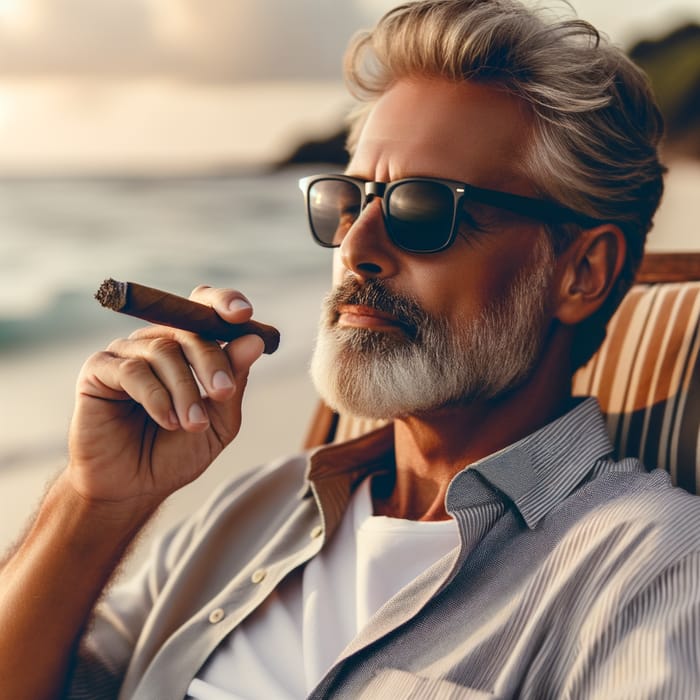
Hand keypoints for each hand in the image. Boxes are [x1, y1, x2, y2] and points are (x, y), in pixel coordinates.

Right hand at [67, 286, 265, 516]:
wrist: (133, 488)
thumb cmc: (177, 452)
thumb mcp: (219, 420)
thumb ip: (235, 381)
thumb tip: (254, 340)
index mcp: (187, 347)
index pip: (204, 308)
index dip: (224, 302)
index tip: (244, 314)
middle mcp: (157, 341)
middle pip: (189, 330)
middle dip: (212, 361)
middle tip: (223, 392)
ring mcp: (126, 352)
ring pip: (163, 351)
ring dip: (185, 390)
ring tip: (193, 424)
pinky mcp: (98, 369)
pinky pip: (132, 370)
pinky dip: (156, 397)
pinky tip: (167, 421)